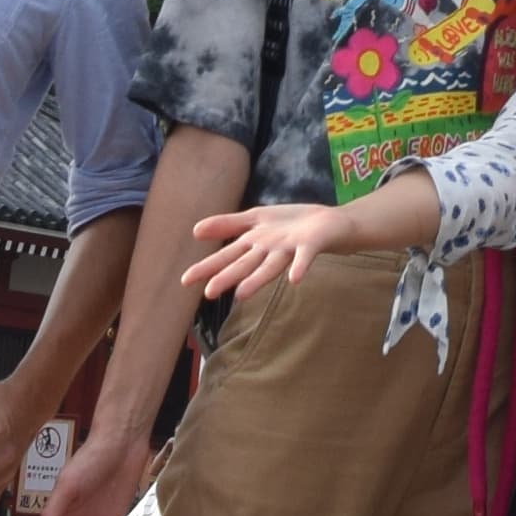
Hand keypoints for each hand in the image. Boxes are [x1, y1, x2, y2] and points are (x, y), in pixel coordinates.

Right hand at [183, 203, 350, 306]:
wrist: (331, 224)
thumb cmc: (291, 225)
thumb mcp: (256, 219)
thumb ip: (227, 225)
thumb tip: (194, 231)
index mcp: (255, 244)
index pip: (227, 256)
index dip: (207, 267)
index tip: (185, 281)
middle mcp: (270, 251)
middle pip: (246, 264)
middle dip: (227, 277)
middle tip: (208, 293)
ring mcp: (290, 250)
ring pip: (270, 266)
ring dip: (256, 280)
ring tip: (240, 296)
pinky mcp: (311, 246)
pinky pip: (305, 258)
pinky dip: (300, 268)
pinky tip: (294, 280)